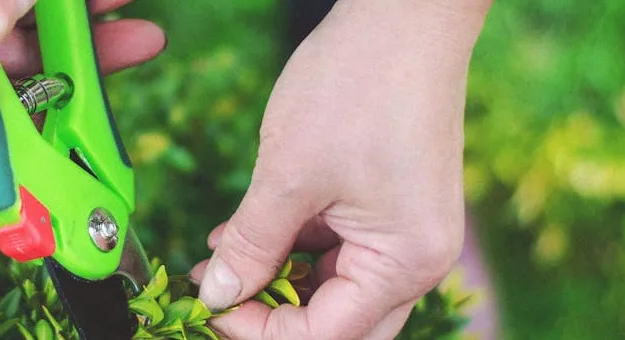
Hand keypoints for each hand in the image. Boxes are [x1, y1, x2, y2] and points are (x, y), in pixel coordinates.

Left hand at [189, 0, 490, 338]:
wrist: (404, 14)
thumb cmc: (354, 86)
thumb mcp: (287, 175)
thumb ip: (251, 244)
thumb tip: (216, 294)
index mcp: (405, 262)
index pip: (324, 335)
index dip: (258, 331)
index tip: (206, 305)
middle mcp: (417, 259)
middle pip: (336, 322)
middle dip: (271, 315)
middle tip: (214, 294)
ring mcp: (407, 231)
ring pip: (332, 286)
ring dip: (275, 279)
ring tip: (214, 255)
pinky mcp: (391, 206)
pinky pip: (337, 248)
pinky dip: (290, 246)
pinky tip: (241, 231)